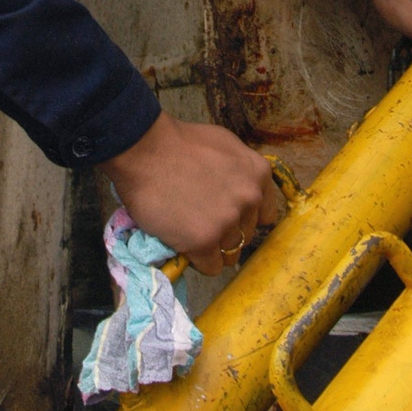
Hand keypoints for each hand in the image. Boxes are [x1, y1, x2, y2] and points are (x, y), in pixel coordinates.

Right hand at [101, 112, 278, 275]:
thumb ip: (240, 171)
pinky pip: (211, 267)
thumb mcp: (225, 145)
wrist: (145, 150)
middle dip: (227, 231)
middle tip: (201, 220)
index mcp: (258, 174)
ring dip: (212, 248)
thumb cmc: (178, 143)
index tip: (228, 215)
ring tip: (190, 233)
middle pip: (247, 234)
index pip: (266, 215)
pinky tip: (184, 245)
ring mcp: (228, 221)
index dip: (245, 217)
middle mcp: (250, 199)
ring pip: (231, 253)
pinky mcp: (204, 241)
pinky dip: (198, 261)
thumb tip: (239, 192)